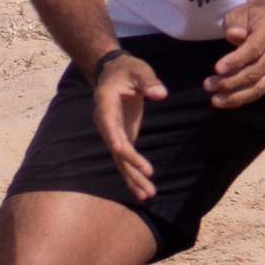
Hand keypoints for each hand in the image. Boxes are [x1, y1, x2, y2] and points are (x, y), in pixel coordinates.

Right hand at [89, 47, 165, 201]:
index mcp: (105, 101)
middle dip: (131, 164)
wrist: (114, 73)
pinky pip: (125, 160)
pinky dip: (133, 175)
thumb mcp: (138, 70)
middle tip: (148, 178)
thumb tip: (160, 93)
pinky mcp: (121, 138)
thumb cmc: (127, 69)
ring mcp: (112, 132)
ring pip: (120, 159)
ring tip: (148, 194)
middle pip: (116, 146)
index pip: (108, 120)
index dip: (113, 134)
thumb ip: (148, 81)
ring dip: (133, 177)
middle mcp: (104, 121)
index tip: (118, 149)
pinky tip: (142, 192)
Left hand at [204, 0, 264, 110]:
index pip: (254, 48)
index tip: (217, 69)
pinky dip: (244, 98)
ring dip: (236, 96)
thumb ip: (236, 23)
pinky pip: (261, 90)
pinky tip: (226, 101)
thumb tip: (234, 36)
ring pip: (260, 85)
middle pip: (256, 70)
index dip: (236, 61)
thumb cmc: (250, 17)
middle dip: (231, 81)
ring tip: (215, 99)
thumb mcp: (239, 13)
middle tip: (208, 85)